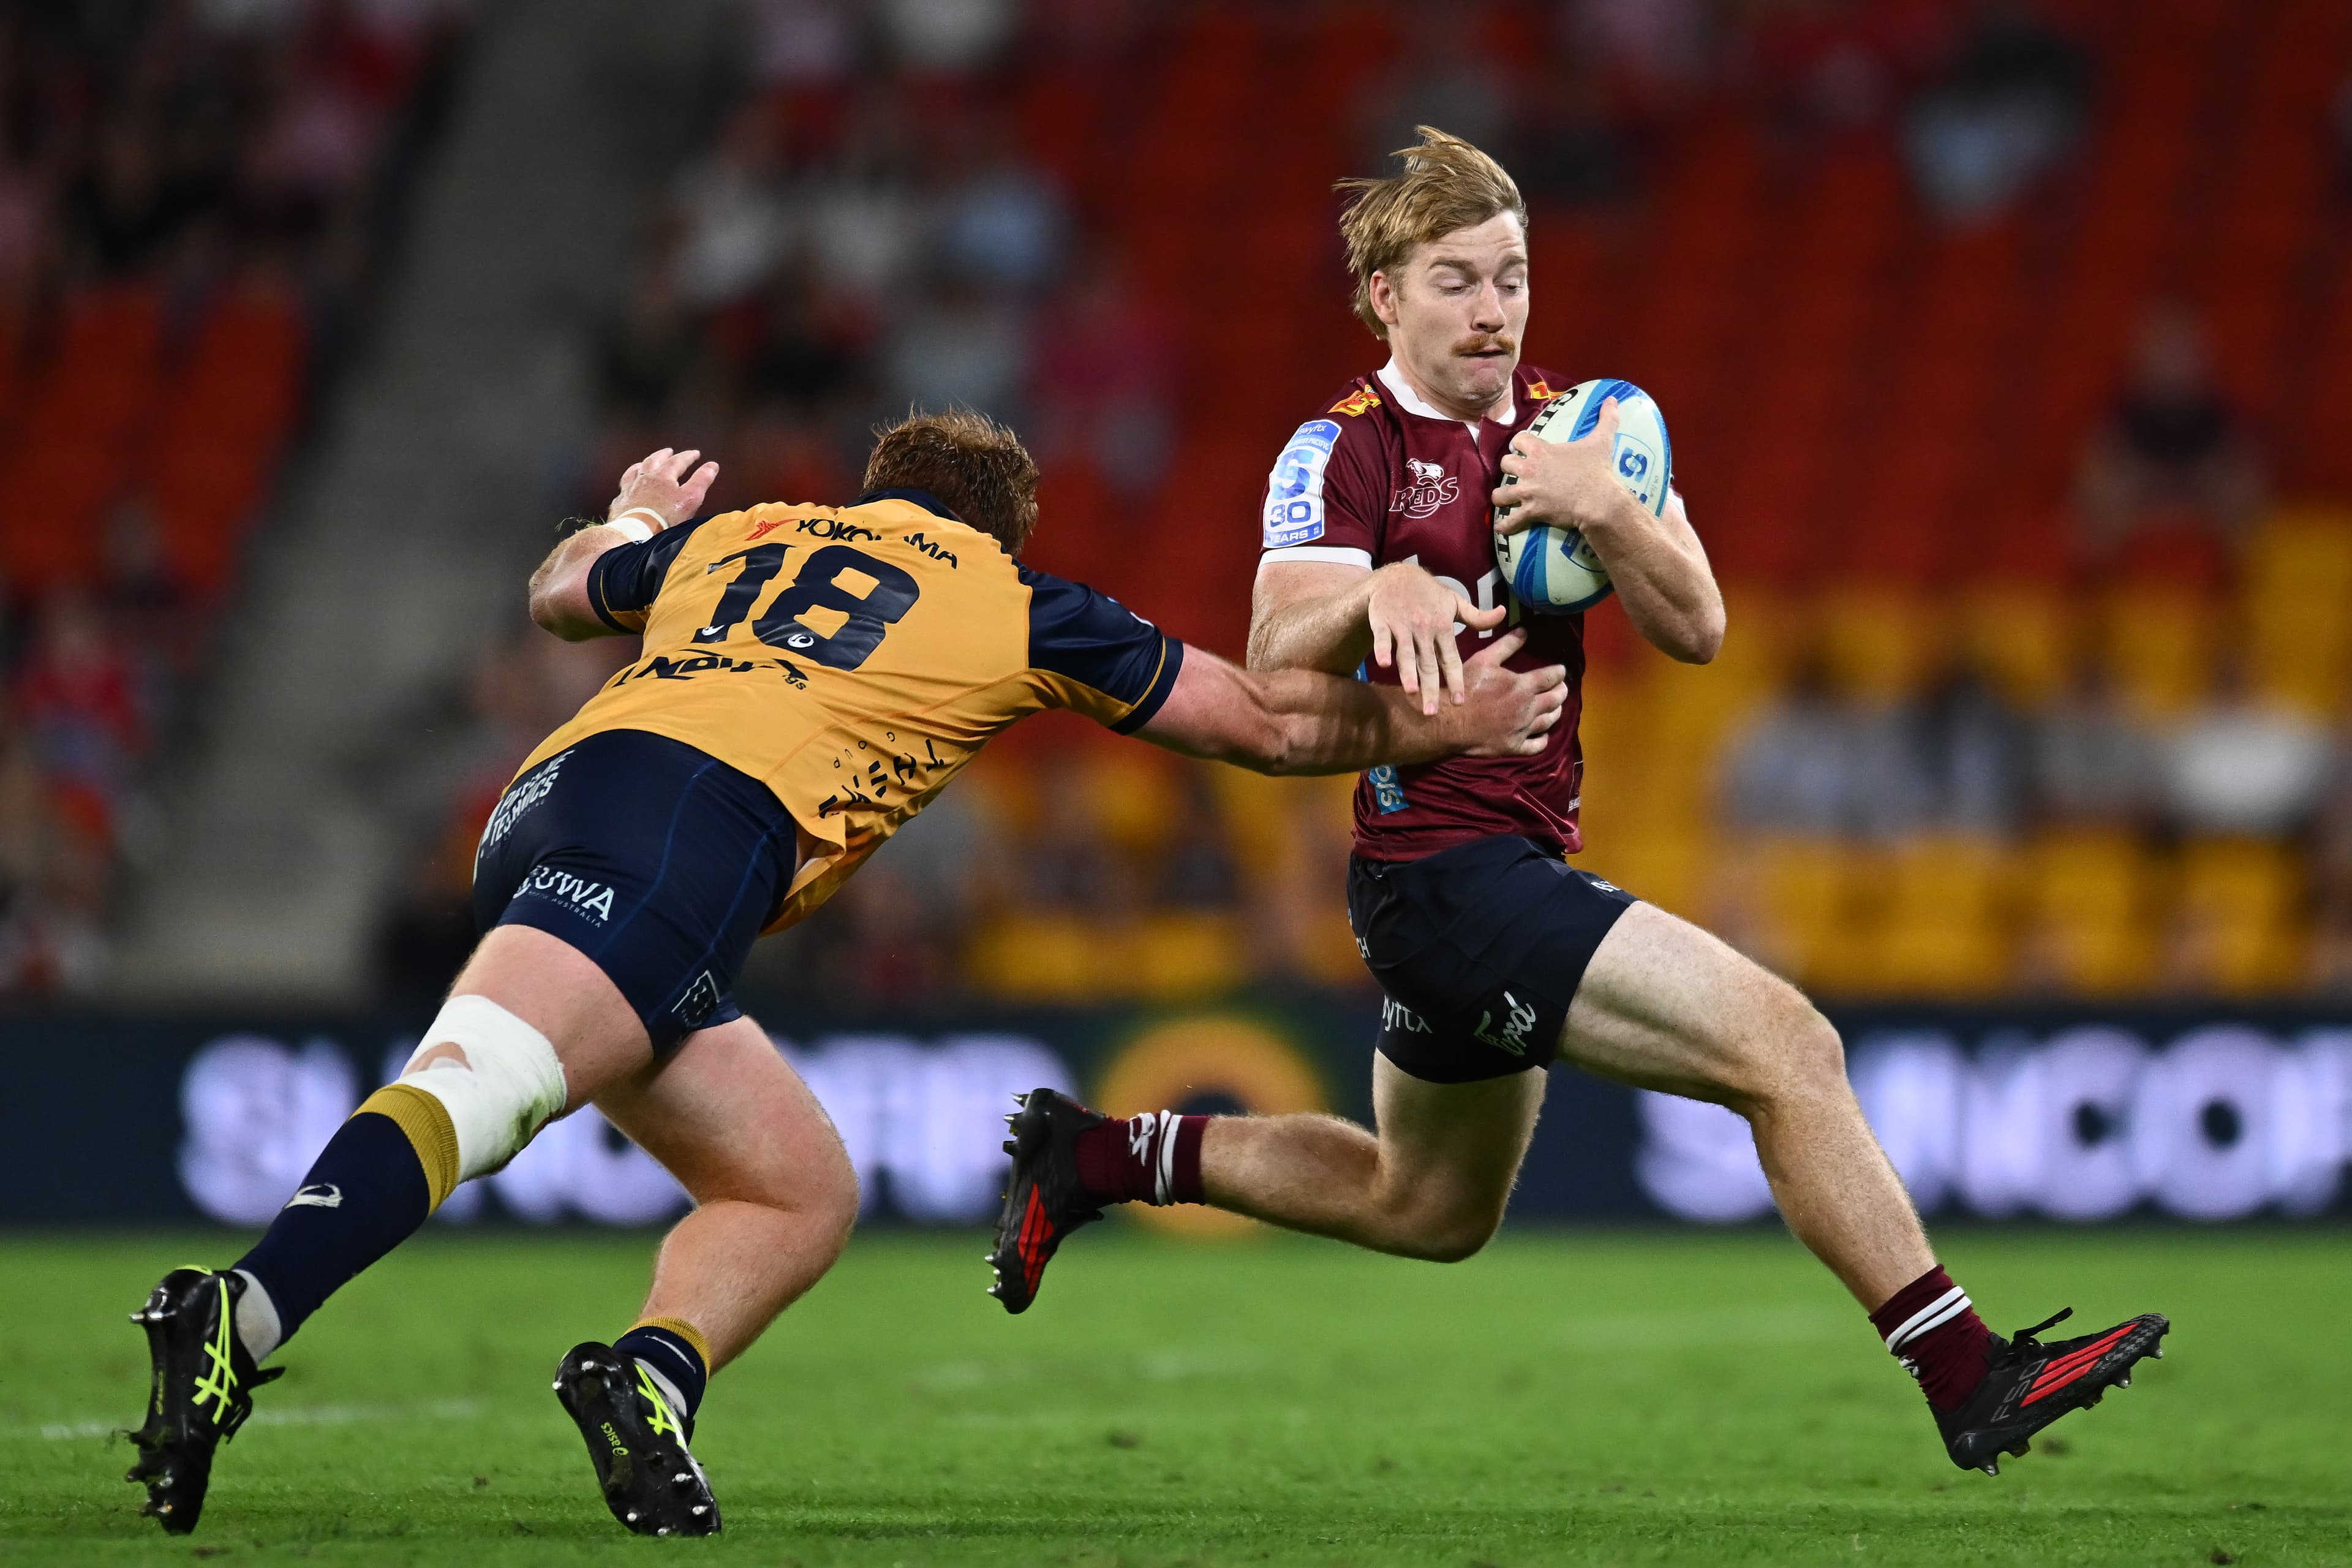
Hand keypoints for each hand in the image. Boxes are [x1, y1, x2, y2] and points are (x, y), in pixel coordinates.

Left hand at [608, 446, 718, 531]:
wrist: (637, 533)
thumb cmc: (665, 518)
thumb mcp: (690, 498)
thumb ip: (701, 480)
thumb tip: (712, 466)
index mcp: (663, 476)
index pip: (677, 461)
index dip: (688, 456)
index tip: (695, 453)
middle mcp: (644, 479)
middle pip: (653, 461)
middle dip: (663, 455)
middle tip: (668, 451)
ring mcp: (630, 490)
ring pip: (635, 471)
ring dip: (642, 465)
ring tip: (645, 462)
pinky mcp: (621, 503)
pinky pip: (624, 489)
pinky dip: (628, 484)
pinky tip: (628, 487)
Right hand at [1367, 561, 1507, 716]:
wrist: (1396, 576)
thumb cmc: (1429, 595)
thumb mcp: (1455, 602)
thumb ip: (1477, 617)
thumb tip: (1503, 614)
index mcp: (1444, 626)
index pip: (1452, 659)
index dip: (1456, 680)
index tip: (1460, 702)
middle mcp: (1424, 628)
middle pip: (1428, 663)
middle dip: (1431, 688)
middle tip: (1432, 713)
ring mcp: (1403, 625)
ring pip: (1406, 653)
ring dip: (1408, 672)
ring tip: (1411, 692)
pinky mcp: (1382, 621)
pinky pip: (1382, 638)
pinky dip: (1382, 650)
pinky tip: (1383, 664)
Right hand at [1456, 629, 1567, 757]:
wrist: (1450, 722)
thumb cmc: (1466, 688)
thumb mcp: (1484, 660)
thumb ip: (1506, 645)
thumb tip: (1525, 630)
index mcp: (1523, 686)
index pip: (1551, 677)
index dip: (1558, 672)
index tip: (1560, 671)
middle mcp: (1528, 708)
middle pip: (1555, 699)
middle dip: (1561, 691)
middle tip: (1561, 688)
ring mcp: (1522, 729)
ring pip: (1549, 721)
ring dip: (1556, 712)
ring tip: (1556, 707)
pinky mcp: (1514, 746)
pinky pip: (1536, 745)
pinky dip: (1543, 739)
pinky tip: (1543, 735)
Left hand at [1492, 396, 1639, 538]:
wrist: (1598, 500)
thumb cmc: (1597, 470)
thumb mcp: (1602, 441)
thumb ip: (1606, 418)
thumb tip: (1613, 399)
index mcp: (1541, 450)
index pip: (1518, 440)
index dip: (1520, 444)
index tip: (1523, 448)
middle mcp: (1529, 469)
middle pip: (1505, 464)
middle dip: (1509, 468)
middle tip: (1517, 473)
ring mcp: (1528, 492)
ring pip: (1500, 494)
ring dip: (1501, 497)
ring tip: (1504, 499)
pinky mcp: (1531, 511)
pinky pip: (1510, 521)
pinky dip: (1505, 526)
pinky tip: (1501, 528)